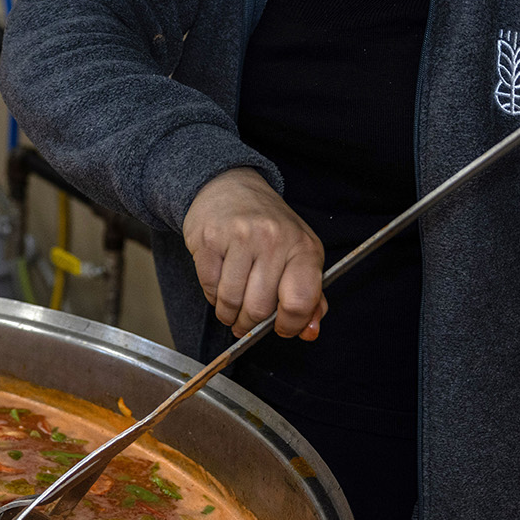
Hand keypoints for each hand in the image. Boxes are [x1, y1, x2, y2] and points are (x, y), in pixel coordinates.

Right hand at [181, 168, 328, 338]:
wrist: (229, 186)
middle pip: (260, 308)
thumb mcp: (299, 254)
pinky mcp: (208, 238)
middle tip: (247, 321)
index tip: (280, 328)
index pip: (300, 302)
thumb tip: (308, 332)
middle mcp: (273, 239)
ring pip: (231, 302)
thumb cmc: (268, 227)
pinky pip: (209, 287)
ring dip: (229, 314)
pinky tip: (219, 285)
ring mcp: (239, 237)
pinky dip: (212, 296)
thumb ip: (310, 297)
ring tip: (231, 308)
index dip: (290, 325)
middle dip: (250, 323)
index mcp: (304, 247)